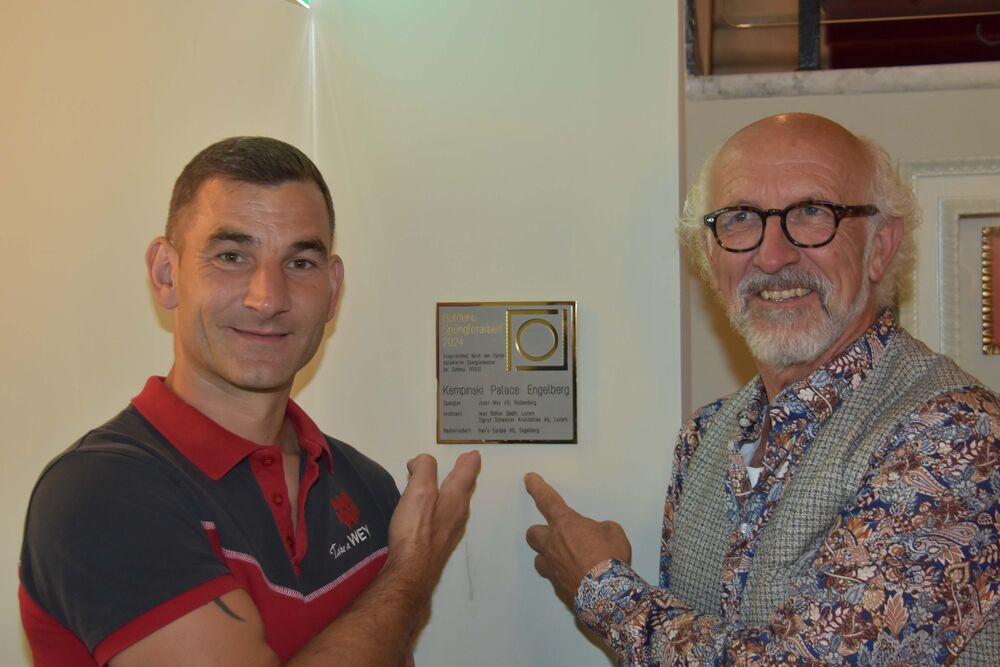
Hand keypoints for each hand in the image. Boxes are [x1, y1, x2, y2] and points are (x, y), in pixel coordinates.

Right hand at [385, 451, 480, 582]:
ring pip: (457, 501)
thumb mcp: (419, 491)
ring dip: (455, 488)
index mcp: (455, 497)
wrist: (413, 571)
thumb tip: (421, 461)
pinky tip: (435, 508)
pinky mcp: (440, 541)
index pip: (466, 472)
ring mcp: (450, 529)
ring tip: (450, 481)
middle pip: (464, 487)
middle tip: (466, 463)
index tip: (473, 454)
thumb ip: (424, 470)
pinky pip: (447, 514)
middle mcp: (458, 513)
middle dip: (464, 473)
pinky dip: (444, 503)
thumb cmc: (417, 530)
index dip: (468, 460)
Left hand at [524, 472, 630, 604]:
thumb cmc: (610, 557)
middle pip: (533, 533)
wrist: (607, 594)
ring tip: (564, 559)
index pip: (547, 500)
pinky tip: (575, 578)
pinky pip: (552, 576)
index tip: (529, 479)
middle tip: (555, 536)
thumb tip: (597, 536)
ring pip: (538, 558)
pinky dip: (561, 575)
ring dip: (547, 556)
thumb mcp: (613, 532)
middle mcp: (552, 544)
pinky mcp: (556, 586)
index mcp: (565, 524)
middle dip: (541, 532)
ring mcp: (551, 567)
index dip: (537, 488)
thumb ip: (601, 529)